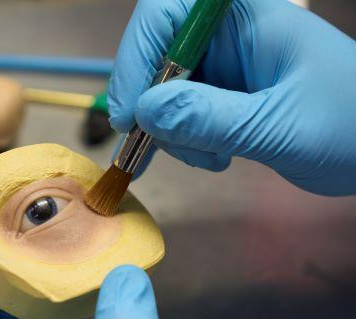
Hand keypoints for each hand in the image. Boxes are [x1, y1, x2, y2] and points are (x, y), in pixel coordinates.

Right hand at [109, 0, 355, 195]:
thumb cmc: (351, 125)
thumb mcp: (278, 125)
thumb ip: (211, 118)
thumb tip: (145, 111)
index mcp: (246, 14)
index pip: (167, 13)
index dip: (136, 56)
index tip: (131, 112)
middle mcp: (227, 32)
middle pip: (155, 53)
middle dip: (151, 104)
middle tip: (156, 146)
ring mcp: (222, 62)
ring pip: (162, 88)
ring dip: (169, 130)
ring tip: (209, 156)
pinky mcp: (220, 91)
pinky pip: (179, 110)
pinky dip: (182, 139)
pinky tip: (213, 156)